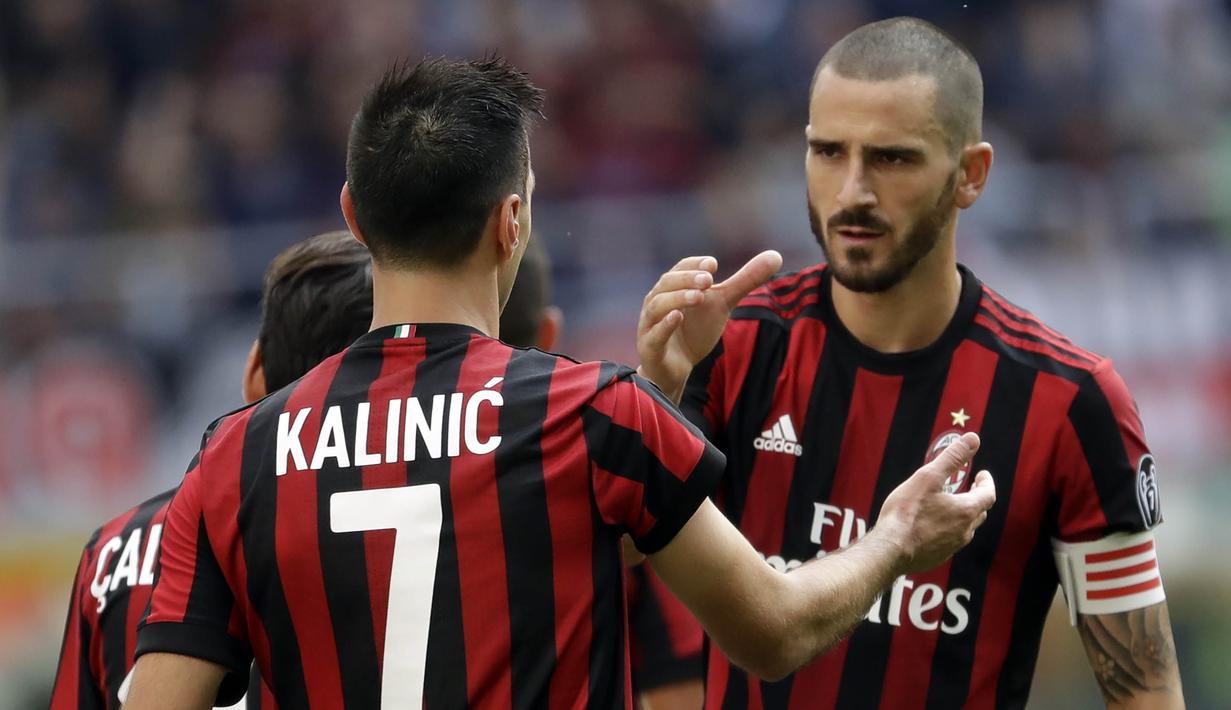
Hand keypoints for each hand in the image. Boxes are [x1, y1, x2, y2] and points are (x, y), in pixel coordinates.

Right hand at [637, 251, 782, 401]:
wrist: (677, 369)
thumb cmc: (695, 330)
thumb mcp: (723, 304)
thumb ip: (745, 281)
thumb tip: (776, 256)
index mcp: (672, 288)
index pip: (680, 269)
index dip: (694, 265)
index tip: (713, 265)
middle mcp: (657, 302)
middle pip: (667, 284)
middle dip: (687, 280)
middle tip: (709, 280)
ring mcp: (650, 325)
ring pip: (658, 306)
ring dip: (677, 299)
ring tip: (699, 297)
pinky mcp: (650, 348)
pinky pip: (654, 335)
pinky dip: (665, 325)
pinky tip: (678, 317)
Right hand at [873, 432, 995, 574]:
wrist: (890, 549)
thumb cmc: (907, 511)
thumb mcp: (928, 477)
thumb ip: (952, 457)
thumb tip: (973, 439)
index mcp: (965, 510)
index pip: (988, 495)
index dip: (987, 483)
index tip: (982, 474)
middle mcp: (964, 531)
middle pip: (979, 513)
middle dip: (976, 498)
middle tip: (969, 488)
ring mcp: (952, 547)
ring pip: (965, 529)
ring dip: (962, 516)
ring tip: (950, 506)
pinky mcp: (938, 557)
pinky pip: (950, 542)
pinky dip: (948, 530)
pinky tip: (933, 527)